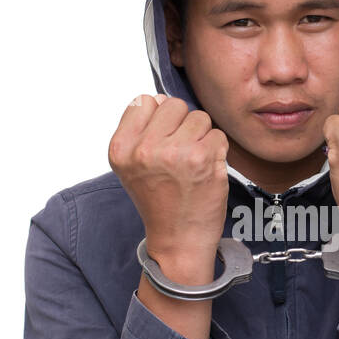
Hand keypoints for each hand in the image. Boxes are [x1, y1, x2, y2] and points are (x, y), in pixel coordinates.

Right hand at [109, 94, 229, 269]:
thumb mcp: (133, 166)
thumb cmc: (160, 202)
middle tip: (179, 155)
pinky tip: (206, 171)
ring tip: (192, 164)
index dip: (158, 118)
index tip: (161, 142)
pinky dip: (217, 150)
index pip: (144, 101)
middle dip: (182, 125)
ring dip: (201, 137)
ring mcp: (174, 152)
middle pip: (173, 104)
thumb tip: (160, 98)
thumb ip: (141, 130)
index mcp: (121, 148)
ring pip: (199, 117)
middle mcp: (144, 149)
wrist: (178, 239)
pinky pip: (217, 134)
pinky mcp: (202, 158)